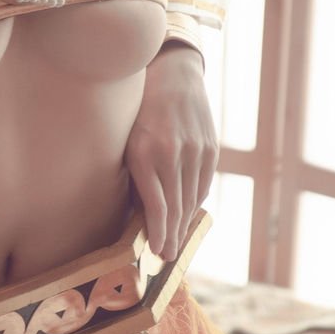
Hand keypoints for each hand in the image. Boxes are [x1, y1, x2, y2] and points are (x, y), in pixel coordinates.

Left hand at [125, 42, 218, 261]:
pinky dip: (194, 201)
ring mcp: (196, 151)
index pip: (157, 206)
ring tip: (176, 244)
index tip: (156, 253)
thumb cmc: (137, 109)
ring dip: (183, 223)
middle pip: (175, 207)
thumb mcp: (124, 139)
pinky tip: (187, 214)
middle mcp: (173, 154)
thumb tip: (137, 212)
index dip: (158, 232)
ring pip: (191, 198)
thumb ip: (132, 172)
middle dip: (171, 235)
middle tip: (167, 259)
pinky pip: (203, 183)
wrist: (172, 74)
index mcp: (146, 153)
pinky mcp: (210, 148)